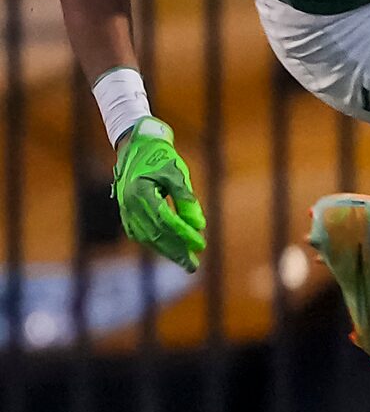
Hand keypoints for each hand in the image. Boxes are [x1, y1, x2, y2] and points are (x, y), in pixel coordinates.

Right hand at [113, 117, 205, 272]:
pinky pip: (140, 233)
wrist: (136, 145)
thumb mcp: (177, 174)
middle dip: (176, 251)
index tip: (201, 244)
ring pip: (147, 237)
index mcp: (141, 192)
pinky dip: (155, 243)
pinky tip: (169, 251)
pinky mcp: (125, 212)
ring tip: (185, 262)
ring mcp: (125, 209)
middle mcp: (129, 203)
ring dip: (167, 251)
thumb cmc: (160, 157)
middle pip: (155, 234)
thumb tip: (199, 225)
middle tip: (193, 266)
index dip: (184, 234)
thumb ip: (187, 199)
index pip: (165, 220)